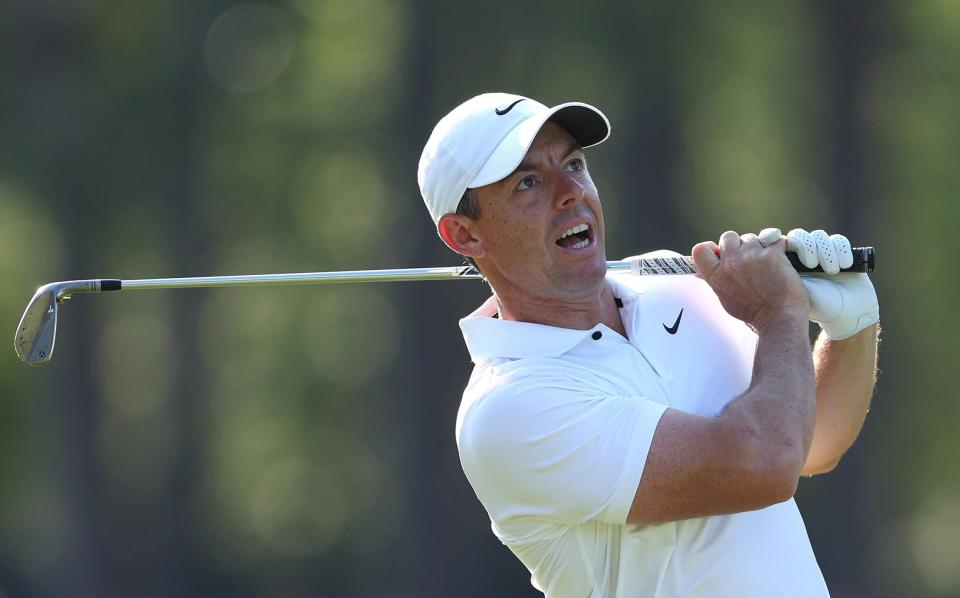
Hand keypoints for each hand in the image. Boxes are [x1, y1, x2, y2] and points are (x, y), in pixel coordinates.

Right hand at [692, 231, 808, 330]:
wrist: (780, 317)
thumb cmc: (754, 311)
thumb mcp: (726, 298)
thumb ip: (715, 281)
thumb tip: (701, 273)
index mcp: (716, 276)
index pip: (700, 250)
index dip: (711, 247)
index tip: (720, 252)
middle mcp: (731, 263)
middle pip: (728, 237)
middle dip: (737, 244)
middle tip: (747, 258)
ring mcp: (751, 256)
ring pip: (751, 237)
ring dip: (758, 246)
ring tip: (766, 262)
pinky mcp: (772, 253)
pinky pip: (774, 240)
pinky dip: (778, 246)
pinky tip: (779, 257)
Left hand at [758, 228, 879, 339]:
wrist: (842, 314)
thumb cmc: (811, 307)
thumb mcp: (785, 291)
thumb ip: (767, 274)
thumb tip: (748, 260)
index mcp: (785, 262)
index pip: (778, 240)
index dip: (779, 238)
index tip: (778, 242)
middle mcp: (803, 254)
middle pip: (798, 235)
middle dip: (804, 247)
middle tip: (810, 265)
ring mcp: (822, 252)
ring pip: (818, 236)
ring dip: (824, 252)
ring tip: (830, 271)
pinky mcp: (841, 252)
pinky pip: (838, 241)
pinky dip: (840, 251)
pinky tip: (842, 266)